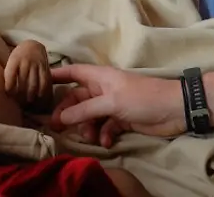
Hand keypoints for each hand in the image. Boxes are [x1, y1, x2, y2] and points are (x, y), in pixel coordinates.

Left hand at [4, 40, 51, 103]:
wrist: (32, 45)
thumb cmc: (18, 57)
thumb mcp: (11, 61)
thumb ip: (9, 73)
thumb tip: (5, 91)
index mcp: (14, 61)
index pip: (10, 77)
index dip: (9, 88)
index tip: (9, 95)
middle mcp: (25, 62)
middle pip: (22, 82)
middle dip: (20, 94)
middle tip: (19, 102)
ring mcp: (35, 64)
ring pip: (33, 83)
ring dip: (30, 94)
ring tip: (28, 101)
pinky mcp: (44, 66)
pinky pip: (44, 80)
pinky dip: (42, 89)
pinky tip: (39, 95)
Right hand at [50, 64, 186, 147]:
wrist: (174, 109)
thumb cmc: (142, 98)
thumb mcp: (111, 103)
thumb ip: (85, 110)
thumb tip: (60, 116)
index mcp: (100, 77)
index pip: (73, 72)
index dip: (57, 74)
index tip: (39, 81)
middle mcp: (104, 89)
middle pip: (78, 99)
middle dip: (68, 112)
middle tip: (58, 127)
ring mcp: (113, 104)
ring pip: (90, 115)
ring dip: (87, 127)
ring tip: (90, 137)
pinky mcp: (122, 119)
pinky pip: (105, 126)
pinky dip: (104, 134)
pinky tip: (107, 141)